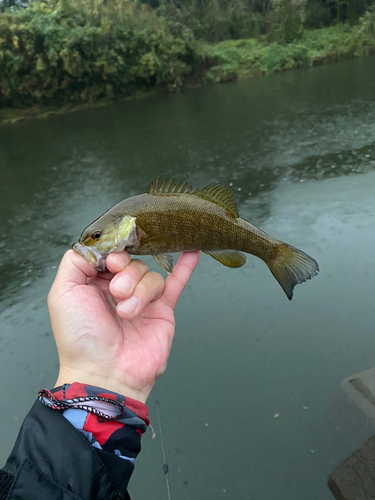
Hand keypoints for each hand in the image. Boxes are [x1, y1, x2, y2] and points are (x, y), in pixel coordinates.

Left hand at [48, 249, 199, 402]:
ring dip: (140, 292)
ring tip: (127, 313)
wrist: (106, 373)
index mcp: (95, 283)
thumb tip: (96, 245)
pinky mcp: (162, 310)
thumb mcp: (63, 293)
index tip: (112, 264)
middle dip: (126, 274)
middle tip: (117, 293)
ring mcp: (142, 299)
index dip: (114, 254)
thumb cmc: (81, 338)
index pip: (111, 254)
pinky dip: (185, 267)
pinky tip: (192, 251)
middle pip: (132, 262)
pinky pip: (176, 283)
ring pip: (151, 275)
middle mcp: (119, 288)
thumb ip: (75, 261)